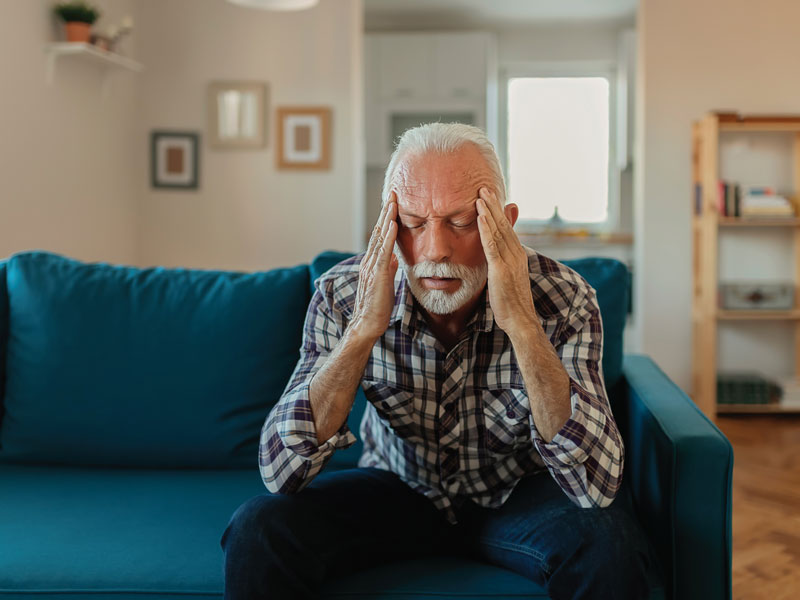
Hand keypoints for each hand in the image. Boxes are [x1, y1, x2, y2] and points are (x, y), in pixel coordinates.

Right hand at [349, 192, 399, 341]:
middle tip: (393, 194)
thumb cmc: (377, 307)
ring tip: (393, 202)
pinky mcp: (377, 275)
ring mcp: (371, 267)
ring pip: (379, 238)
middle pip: (377, 231)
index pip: (379, 236)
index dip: (386, 219)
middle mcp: (369, 261)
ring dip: (386, 218)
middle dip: (386, 212)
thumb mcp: (387, 283)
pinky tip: (393, 224)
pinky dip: (388, 237)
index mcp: (372, 262)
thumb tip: (395, 257)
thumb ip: (389, 268)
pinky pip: (383, 252)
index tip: (393, 204)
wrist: (367, 324)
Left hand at [475, 187, 537, 332]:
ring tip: (480, 195)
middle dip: (493, 205)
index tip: (489, 197)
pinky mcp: (501, 269)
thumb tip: (495, 257)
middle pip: (503, 224)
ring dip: (489, 211)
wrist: (520, 320)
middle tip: (484, 188)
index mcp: (517, 255)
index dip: (498, 212)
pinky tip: (480, 217)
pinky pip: (492, 245)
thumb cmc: (511, 302)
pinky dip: (486, 229)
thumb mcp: (507, 278)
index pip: (507, 228)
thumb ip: (501, 263)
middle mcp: (516, 254)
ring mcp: (509, 261)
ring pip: (498, 230)